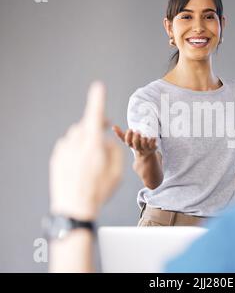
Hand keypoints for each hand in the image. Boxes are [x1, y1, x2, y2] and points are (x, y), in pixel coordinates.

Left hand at [49, 82, 123, 220]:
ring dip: (86, 141)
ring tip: (92, 162)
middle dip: (96, 129)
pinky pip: (68, 146)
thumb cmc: (98, 189)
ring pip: (77, 136)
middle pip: (87, 126)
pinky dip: (76, 150)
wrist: (74, 206)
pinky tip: (81, 166)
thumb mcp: (117, 172)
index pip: (95, 115)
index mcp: (93, 144)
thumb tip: (106, 141)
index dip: (98, 99)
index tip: (98, 87)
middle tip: (103, 143)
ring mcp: (64, 149)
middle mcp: (76, 142)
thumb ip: (114, 150)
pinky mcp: (57, 157)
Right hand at [112, 126, 156, 157]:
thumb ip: (121, 134)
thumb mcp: (128, 140)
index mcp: (132, 145)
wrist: (146, 154)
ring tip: (144, 135)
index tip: (130, 129)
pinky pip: (153, 146)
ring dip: (144, 140)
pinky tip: (153, 137)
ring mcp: (146, 148)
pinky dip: (153, 142)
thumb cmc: (136, 144)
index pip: (128, 142)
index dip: (129, 136)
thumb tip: (113, 127)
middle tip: (137, 132)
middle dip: (136, 138)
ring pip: (145, 145)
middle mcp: (138, 148)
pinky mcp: (153, 148)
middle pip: (136, 145)